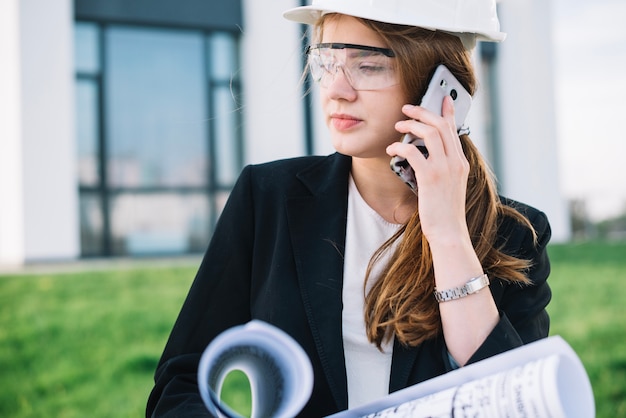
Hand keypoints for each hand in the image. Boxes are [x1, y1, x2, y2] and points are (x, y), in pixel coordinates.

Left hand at [386, 96, 470, 245]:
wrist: (449, 233)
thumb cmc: (445, 213)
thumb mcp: (450, 186)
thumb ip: (444, 169)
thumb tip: (427, 157)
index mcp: (461, 163)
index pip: (455, 130)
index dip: (448, 111)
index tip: (442, 97)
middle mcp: (455, 162)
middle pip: (441, 125)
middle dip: (423, 111)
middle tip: (407, 108)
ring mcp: (444, 168)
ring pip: (429, 132)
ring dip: (411, 124)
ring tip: (398, 125)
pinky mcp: (430, 177)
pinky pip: (413, 151)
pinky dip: (400, 146)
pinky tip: (391, 149)